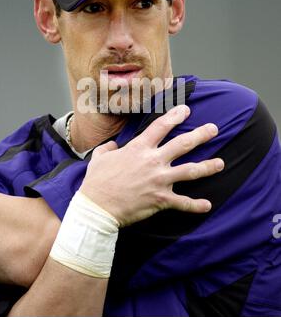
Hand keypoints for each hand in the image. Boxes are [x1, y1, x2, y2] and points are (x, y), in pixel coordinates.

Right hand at [80, 105, 223, 226]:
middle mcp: (153, 161)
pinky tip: (208, 205)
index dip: (175, 116)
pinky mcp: (161, 200)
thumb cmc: (97, 181)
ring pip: (190, 171)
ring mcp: (159, 180)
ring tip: (221, 163)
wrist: (97, 207)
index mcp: (139, 148)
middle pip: (183, 144)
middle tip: (214, 129)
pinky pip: (183, 203)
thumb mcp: (100, 158)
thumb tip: (112, 145)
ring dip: (208, 166)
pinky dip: (196, 205)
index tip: (186, 110)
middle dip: (201, 135)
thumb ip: (109, 148)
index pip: (161, 126)